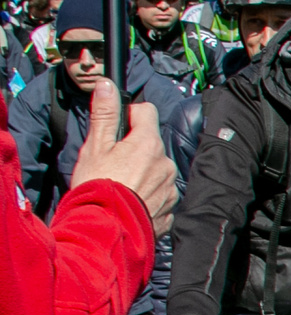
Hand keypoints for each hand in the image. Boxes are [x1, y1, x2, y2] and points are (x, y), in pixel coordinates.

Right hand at [68, 78, 176, 235]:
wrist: (105, 228)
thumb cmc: (97, 186)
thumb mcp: (95, 146)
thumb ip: (105, 115)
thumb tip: (107, 85)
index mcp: (149, 144)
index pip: (147, 112)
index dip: (130, 115)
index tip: (117, 128)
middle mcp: (166, 163)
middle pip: (151, 144)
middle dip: (135, 148)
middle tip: (112, 163)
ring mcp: (171, 188)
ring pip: (157, 169)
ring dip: (143, 172)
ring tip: (121, 185)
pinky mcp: (171, 209)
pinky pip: (160, 194)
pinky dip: (148, 194)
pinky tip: (130, 201)